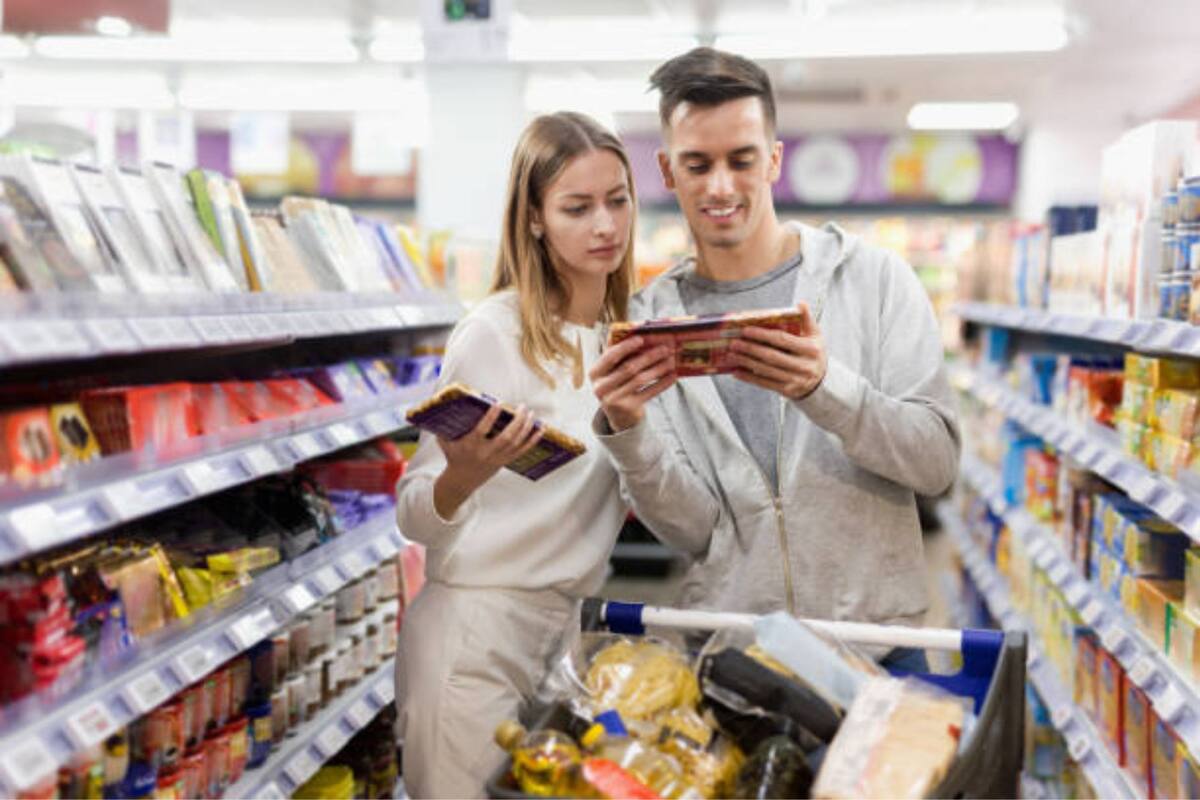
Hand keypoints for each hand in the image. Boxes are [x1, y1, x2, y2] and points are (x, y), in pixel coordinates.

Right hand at [433, 403, 541, 517]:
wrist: (461, 481)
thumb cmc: (453, 455)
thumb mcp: (445, 441)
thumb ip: (445, 426)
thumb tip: (445, 405)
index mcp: (471, 445)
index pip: (482, 430)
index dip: (491, 417)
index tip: (499, 403)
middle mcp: (486, 452)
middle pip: (506, 437)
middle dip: (517, 421)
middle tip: (522, 406)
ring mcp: (498, 458)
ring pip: (516, 443)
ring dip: (526, 427)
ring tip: (531, 414)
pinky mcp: (505, 461)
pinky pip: (522, 450)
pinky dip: (533, 440)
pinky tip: (541, 429)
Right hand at [590, 335, 676, 431]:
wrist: (619, 416)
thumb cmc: (618, 384)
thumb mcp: (612, 370)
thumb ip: (619, 353)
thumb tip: (635, 330)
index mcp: (595, 372)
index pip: (610, 356)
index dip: (626, 347)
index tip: (641, 338)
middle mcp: (601, 387)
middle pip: (629, 368)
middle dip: (649, 356)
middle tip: (666, 348)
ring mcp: (614, 400)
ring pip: (640, 379)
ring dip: (658, 368)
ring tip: (671, 360)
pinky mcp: (628, 409)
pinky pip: (649, 392)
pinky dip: (662, 383)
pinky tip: (672, 376)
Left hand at [728, 302, 826, 400]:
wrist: (821, 381)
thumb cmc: (813, 353)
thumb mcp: (815, 335)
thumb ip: (807, 319)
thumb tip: (800, 304)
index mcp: (810, 349)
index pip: (782, 340)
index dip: (762, 335)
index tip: (745, 330)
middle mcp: (804, 366)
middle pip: (771, 356)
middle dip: (750, 349)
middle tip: (734, 343)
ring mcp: (795, 380)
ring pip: (766, 370)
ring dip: (746, 362)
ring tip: (731, 355)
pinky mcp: (787, 391)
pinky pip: (764, 383)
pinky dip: (749, 377)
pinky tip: (737, 371)